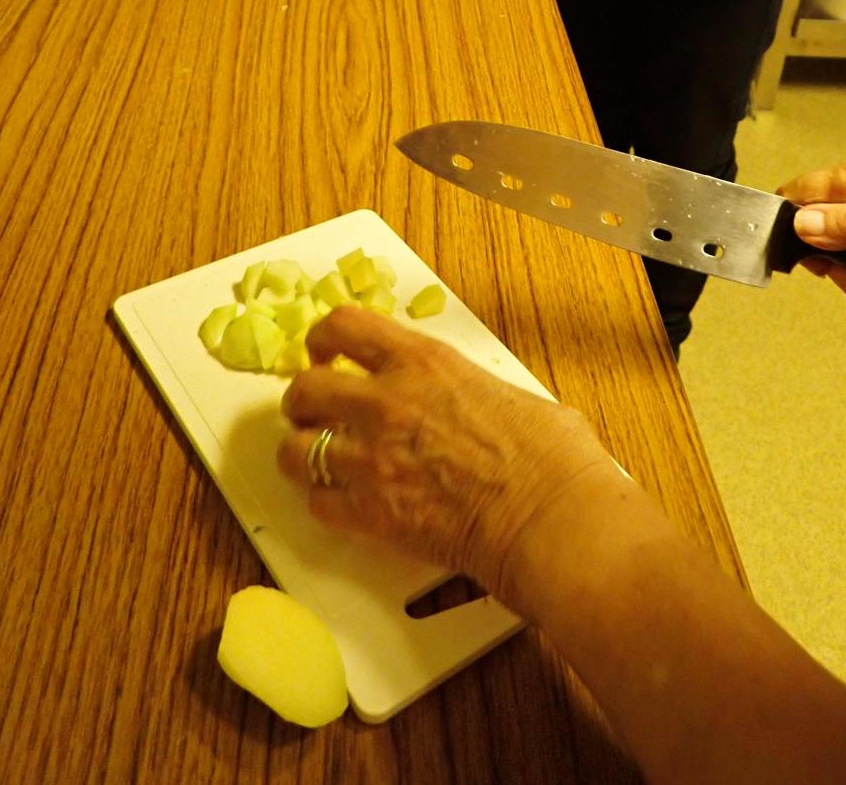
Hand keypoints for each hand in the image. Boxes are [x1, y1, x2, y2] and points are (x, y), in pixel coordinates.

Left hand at [278, 307, 615, 607]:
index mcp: (424, 363)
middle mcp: (387, 402)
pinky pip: (317, 503)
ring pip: (294, 450)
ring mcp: (373, 459)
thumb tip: (482, 402)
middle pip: (305, 388)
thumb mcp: (511, 392)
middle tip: (313, 411)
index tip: (324, 351)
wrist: (550, 519)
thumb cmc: (551, 458)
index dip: (322, 338)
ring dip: (302, 454)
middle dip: (303, 400)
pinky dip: (325, 503)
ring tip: (318, 461)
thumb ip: (474, 389)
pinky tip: (345, 503)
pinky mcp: (371, 514)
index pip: (345, 326)